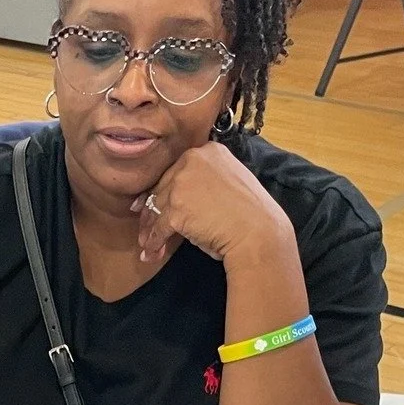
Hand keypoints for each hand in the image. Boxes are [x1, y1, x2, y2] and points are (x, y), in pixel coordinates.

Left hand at [134, 141, 294, 270]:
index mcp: (207, 152)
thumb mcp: (228, 182)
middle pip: (161, 188)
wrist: (258, 231)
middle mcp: (192, 161)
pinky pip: (158, 228)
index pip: (175, 171)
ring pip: (156, 209)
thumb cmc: (249, 212)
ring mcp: (182, 185)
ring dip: (150, 230)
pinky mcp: (176, 210)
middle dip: (151, 212)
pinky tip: (152, 253)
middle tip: (145, 228)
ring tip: (148, 246)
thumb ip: (204, 181)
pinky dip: (154, 242)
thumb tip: (178, 198)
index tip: (149, 202)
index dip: (161, 189)